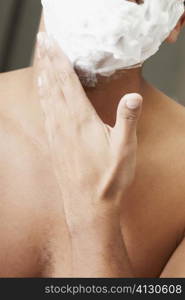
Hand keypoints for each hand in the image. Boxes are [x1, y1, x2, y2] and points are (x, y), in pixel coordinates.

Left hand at [37, 32, 142, 233]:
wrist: (88, 206)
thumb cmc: (108, 179)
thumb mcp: (124, 150)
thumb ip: (128, 121)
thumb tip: (133, 97)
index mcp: (80, 120)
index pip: (67, 81)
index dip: (58, 58)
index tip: (52, 41)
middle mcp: (63, 123)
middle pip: (53, 84)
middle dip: (47, 59)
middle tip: (41, 40)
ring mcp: (56, 133)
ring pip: (46, 97)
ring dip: (43, 75)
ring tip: (39, 59)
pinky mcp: (54, 143)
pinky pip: (45, 112)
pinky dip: (43, 96)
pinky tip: (43, 93)